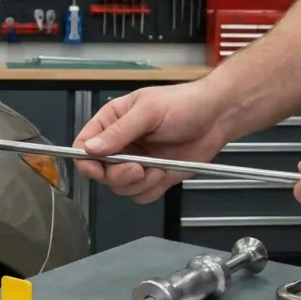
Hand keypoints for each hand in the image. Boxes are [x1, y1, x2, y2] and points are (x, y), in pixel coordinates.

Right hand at [73, 81, 229, 203]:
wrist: (217, 117)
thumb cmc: (184, 104)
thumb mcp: (148, 112)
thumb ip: (119, 131)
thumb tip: (90, 147)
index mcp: (112, 122)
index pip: (83, 145)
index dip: (85, 160)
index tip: (97, 168)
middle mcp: (121, 144)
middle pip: (100, 172)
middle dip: (118, 175)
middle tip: (137, 168)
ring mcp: (137, 162)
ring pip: (119, 187)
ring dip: (137, 184)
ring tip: (156, 170)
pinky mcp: (154, 177)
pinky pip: (141, 195)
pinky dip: (151, 190)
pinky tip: (164, 174)